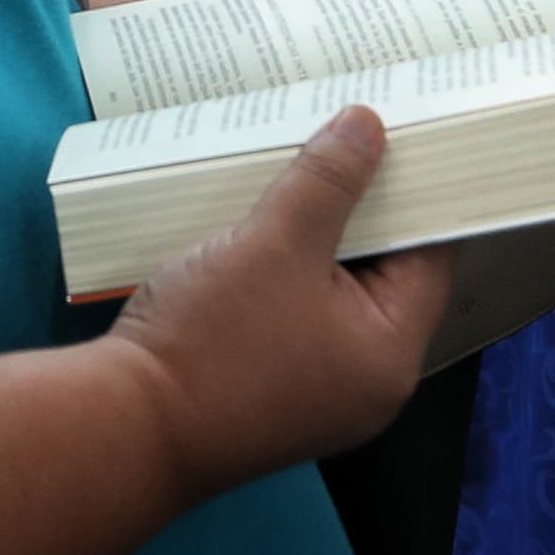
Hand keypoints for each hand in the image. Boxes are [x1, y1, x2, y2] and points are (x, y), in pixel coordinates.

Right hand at [105, 107, 451, 494]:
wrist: (125, 428)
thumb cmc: (212, 341)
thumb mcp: (276, 243)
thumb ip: (329, 181)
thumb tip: (370, 126)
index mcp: (390, 353)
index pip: (430, 255)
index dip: (418, 191)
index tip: (404, 134)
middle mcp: (366, 383)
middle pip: (381, 275)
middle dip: (359, 208)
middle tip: (345, 137)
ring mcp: (316, 393)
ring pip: (332, 294)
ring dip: (315, 238)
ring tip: (298, 169)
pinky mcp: (269, 393)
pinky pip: (294, 318)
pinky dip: (284, 275)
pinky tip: (257, 228)